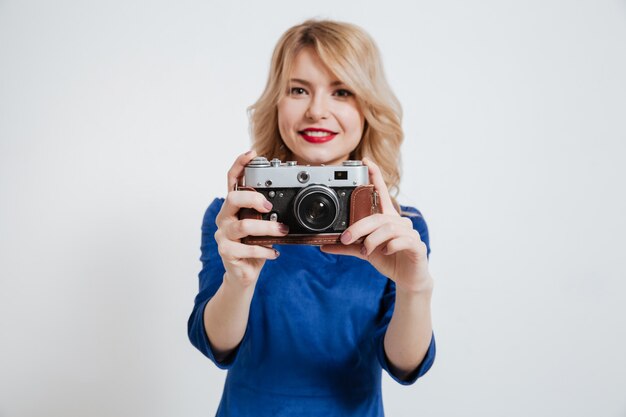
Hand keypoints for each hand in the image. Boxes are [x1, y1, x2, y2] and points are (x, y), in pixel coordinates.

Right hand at [214, 150, 288, 288]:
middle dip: (252, 198)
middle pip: (232, 198)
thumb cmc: (254, 245)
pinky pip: (246, 248)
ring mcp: (224, 234)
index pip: (232, 180)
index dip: (239, 165)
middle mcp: (225, 217)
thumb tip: (288, 200)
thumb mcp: (262, 225)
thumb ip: (267, 213)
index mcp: (234, 206)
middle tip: (269, 206)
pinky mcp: (226, 252)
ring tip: (281, 231)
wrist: (243, 273)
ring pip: (243, 225)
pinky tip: (274, 252)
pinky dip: (264, 250)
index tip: (252, 153)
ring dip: (266, 228)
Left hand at [320, 157, 432, 293]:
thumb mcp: (364, 251)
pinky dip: (390, 246)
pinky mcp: (417, 245)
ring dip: (372, 240)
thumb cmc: (388, 259)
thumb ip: (347, 246)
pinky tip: (385, 253)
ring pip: (388, 228)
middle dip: (359, 227)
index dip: (375, 175)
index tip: (365, 161)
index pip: (382, 192)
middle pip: (377, 216)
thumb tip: (324, 246)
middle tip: (345, 238)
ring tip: (365, 250)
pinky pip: (402, 240)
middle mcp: (399, 222)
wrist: (408, 278)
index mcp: (386, 219)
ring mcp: (410, 232)